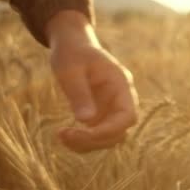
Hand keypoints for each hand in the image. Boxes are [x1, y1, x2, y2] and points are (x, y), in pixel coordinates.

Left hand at [46, 11, 137, 152]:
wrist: (72, 45)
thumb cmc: (71, 53)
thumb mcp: (70, 70)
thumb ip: (79, 94)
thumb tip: (86, 121)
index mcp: (121, 84)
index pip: (128, 116)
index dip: (111, 129)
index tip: (85, 133)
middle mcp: (121, 100)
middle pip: (120, 131)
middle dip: (95, 139)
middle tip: (64, 135)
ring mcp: (112, 109)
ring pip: (109, 137)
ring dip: (88, 144)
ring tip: (61, 137)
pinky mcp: (101, 115)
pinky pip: (97, 135)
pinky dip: (83, 141)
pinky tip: (64, 136)